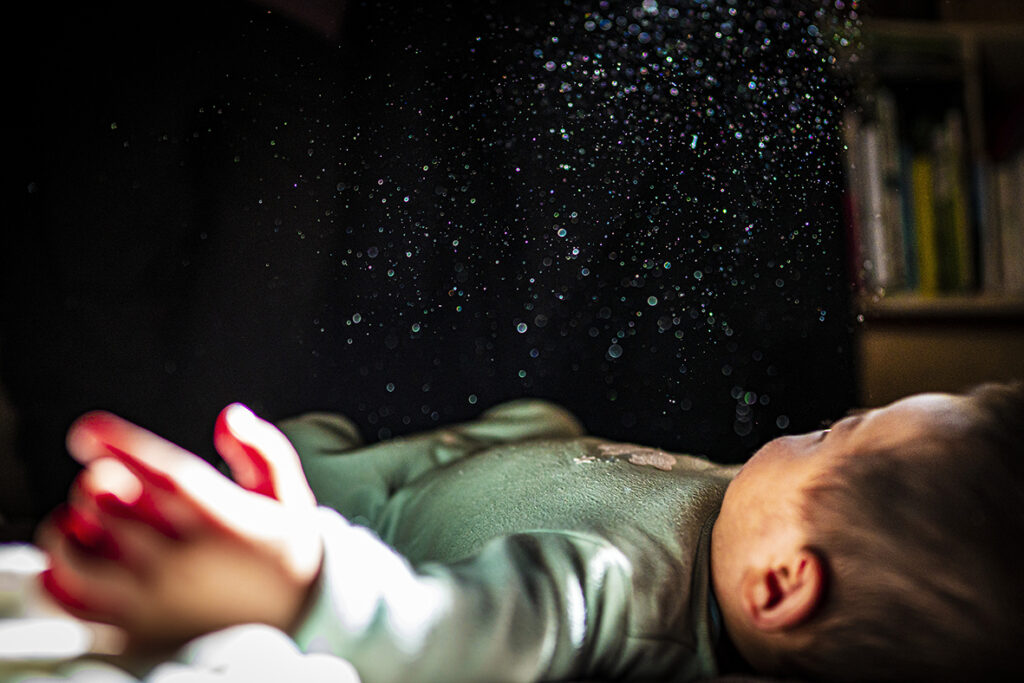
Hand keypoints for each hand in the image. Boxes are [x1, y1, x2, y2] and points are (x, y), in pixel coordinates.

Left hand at [36, 404, 322, 648]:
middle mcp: (183, 558)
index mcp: (221, 519)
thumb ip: (264, 450)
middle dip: (97, 482)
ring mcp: (155, 597)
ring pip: (80, 552)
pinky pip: (75, 602)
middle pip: (111, 506)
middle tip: (106, 480)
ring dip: (72, 526)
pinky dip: (58, 576)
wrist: (301, 622)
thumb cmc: (289, 555)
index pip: (163, 472)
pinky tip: (74, 559)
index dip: (119, 445)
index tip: (87, 431)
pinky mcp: (137, 629)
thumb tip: (230, 416)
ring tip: (84, 518)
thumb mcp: (290, 496)